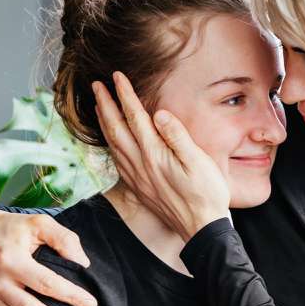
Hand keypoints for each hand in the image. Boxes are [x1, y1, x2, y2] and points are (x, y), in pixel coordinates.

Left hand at [92, 73, 230, 238]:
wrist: (202, 229)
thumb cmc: (207, 194)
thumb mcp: (199, 161)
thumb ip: (177, 136)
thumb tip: (158, 114)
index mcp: (155, 154)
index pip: (135, 117)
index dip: (124, 95)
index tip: (116, 77)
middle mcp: (141, 165)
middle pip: (116, 129)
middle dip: (106, 104)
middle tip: (97, 86)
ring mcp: (138, 178)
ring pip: (113, 145)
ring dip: (104, 123)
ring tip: (98, 107)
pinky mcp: (139, 188)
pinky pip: (117, 161)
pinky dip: (110, 145)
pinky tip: (111, 141)